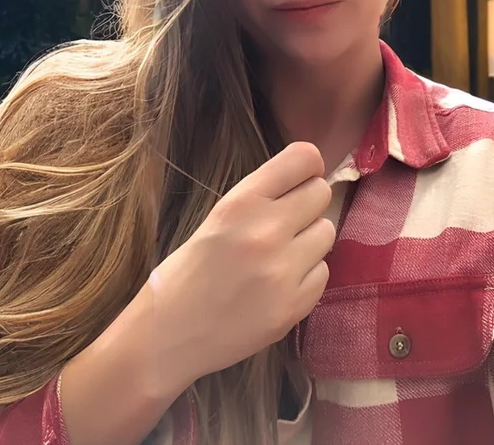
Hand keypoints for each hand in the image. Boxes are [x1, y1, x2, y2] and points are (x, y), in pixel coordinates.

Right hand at [150, 141, 334, 385]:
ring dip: (309, 241)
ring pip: (327, 232)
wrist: (166, 336)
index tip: (298, 181)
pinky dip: (306, 277)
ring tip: (279, 257)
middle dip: (307, 205)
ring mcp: (283, 271)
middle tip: (286, 223)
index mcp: (242, 203)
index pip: (305, 158)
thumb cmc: (189, 270)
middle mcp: (266, 231)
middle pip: (321, 193)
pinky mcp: (293, 307)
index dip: (306, 167)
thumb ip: (264, 195)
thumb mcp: (219, 216)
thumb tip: (311, 177)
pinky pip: (323, 273)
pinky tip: (278, 286)